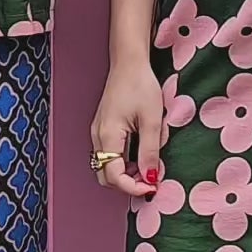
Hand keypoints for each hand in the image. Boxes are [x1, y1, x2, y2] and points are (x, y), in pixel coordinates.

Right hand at [91, 59, 166, 199]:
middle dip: (128, 183)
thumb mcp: (152, 120)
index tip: (153, 187)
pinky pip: (110, 154)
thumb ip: (150, 151)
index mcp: (108, 135)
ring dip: (127, 173)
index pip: (114, 176)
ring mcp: (98, 133)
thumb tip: (150, 178)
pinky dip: (124, 162)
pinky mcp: (103, 128)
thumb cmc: (140, 85)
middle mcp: (98, 137)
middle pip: (106, 176)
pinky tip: (141, 152)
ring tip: (149, 164)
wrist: (128, 63)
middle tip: (151, 180)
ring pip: (107, 166)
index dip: (133, 188)